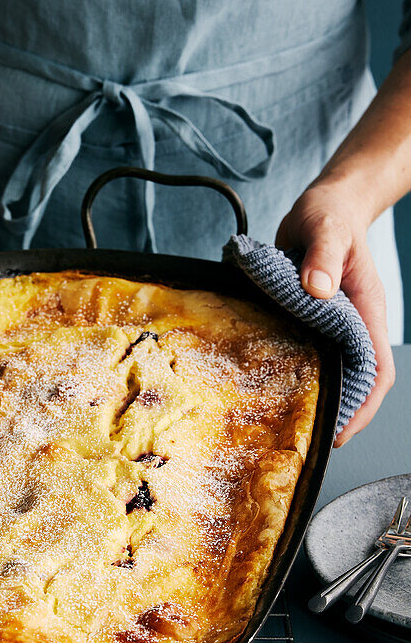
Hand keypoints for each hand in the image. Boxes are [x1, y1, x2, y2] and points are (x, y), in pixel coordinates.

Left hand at [276, 180, 394, 447]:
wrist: (325, 204)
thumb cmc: (332, 214)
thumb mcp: (326, 228)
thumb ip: (323, 256)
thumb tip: (317, 288)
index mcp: (366, 310)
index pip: (375, 370)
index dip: (362, 405)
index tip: (340, 432)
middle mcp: (351, 323)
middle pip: (353, 380)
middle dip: (335, 412)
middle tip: (303, 438)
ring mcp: (330, 322)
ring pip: (329, 369)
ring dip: (313, 394)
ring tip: (284, 420)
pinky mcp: (308, 317)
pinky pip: (306, 350)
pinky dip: (292, 368)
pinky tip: (267, 381)